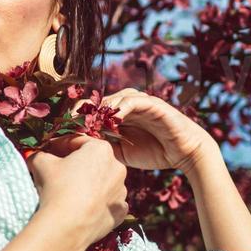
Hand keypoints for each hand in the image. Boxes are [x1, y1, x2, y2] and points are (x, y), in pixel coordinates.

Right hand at [26, 135, 128, 250]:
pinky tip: (83, 208)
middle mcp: (117, 167)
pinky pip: (108, 203)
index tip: (49, 151)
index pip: (78, 142)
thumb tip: (37, 156)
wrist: (66, 227)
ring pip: (103, 183)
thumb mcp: (40, 163)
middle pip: (93, 162)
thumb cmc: (56, 188)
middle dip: (77, 165)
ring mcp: (121, 191)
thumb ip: (40, 154)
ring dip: (89, 185)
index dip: (60, 145)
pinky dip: (98, 204)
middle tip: (58, 172)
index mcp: (101, 150)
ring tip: (70, 193)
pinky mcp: (120, 212)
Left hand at [76, 88, 215, 171]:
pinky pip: (134, 100)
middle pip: (100, 100)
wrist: (184, 153)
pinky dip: (121, 107)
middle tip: (72, 121)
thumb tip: (79, 149)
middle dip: (85, 110)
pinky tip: (113, 119)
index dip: (80, 116)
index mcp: (118, 115)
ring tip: (89, 120)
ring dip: (100, 108)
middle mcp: (127, 105)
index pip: (94, 109)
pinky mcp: (153, 103)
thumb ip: (104, 147)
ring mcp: (140, 102)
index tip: (66, 129)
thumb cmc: (154, 152)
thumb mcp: (123, 153)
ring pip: (114, 97)